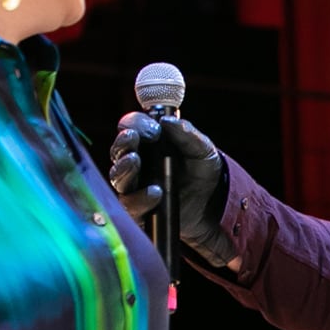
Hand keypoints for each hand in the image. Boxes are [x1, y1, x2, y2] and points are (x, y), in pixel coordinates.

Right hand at [108, 112, 233, 265]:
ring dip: (124, 167)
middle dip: (123, 142)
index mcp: (149, 142)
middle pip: (119, 150)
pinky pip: (130, 205)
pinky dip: (140, 199)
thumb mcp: (203, 150)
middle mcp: (137, 162)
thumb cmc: (202, 172)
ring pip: (117, 176)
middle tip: (132, 138)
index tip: (154, 128)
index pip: (132, 126)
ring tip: (135, 161)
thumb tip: (168, 120)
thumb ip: (188, 134)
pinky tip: (155, 193)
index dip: (137, 124)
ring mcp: (135, 186)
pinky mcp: (138, 209)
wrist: (212, 205)